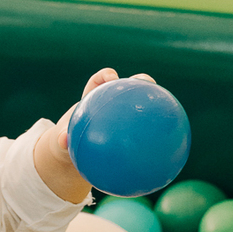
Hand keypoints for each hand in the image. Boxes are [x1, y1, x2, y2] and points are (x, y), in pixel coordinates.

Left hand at [35, 67, 154, 201]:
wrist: (75, 156)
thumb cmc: (68, 144)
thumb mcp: (62, 144)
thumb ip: (62, 141)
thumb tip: (62, 141)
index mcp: (92, 100)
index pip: (99, 82)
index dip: (106, 76)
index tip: (110, 76)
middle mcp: (111, 104)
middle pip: (129, 86)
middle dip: (140, 80)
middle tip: (147, 82)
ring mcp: (123, 115)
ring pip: (142, 104)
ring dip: (156, 102)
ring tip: (170, 107)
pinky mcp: (131, 129)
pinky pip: (144, 133)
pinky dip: (154, 137)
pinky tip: (166, 147)